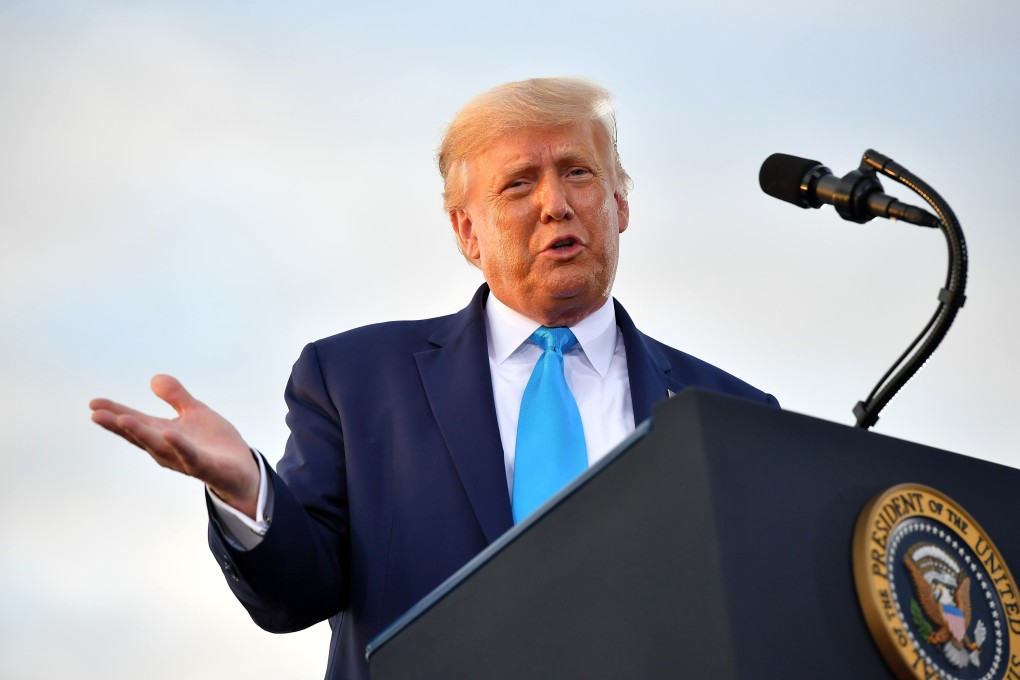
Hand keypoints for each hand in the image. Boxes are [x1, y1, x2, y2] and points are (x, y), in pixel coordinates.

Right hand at [90, 375, 259, 518]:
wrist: (241, 468)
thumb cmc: (214, 442)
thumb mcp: (195, 412)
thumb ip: (176, 396)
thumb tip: (154, 378)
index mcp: (163, 434)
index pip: (134, 422)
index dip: (114, 413)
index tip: (93, 403)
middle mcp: (167, 448)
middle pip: (139, 435)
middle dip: (118, 425)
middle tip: (96, 414)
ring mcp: (184, 459)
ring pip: (159, 446)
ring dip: (141, 434)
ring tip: (123, 420)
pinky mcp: (205, 466)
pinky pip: (190, 456)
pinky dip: (179, 446)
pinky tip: (168, 432)